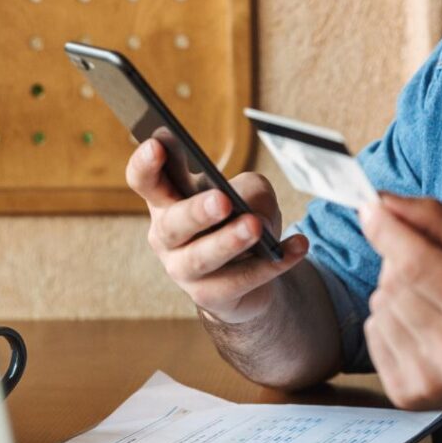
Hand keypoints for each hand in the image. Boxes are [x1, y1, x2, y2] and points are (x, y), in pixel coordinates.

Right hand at [126, 139, 308, 323]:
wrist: (249, 277)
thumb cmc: (240, 220)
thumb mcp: (250, 194)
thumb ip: (249, 191)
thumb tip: (252, 212)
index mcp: (166, 202)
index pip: (144, 180)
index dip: (145, 164)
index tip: (157, 145)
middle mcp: (167, 237)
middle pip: (173, 224)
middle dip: (197, 212)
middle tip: (223, 200)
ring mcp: (184, 271)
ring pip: (202, 258)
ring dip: (230, 241)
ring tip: (256, 226)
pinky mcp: (211, 297)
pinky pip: (241, 280)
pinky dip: (272, 264)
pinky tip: (297, 246)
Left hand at [358, 194, 441, 411]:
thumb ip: (436, 220)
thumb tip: (380, 201)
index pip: (414, 263)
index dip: (385, 231)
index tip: (370, 208)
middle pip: (393, 284)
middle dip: (400, 263)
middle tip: (434, 273)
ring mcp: (430, 378)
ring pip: (379, 307)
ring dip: (396, 295)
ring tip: (434, 306)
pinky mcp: (409, 395)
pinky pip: (373, 335)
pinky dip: (389, 323)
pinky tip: (422, 330)